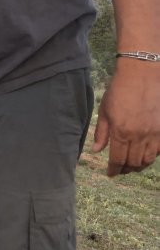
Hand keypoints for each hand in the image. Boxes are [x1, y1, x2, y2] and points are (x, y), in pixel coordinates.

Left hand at [93, 60, 159, 175]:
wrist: (142, 75)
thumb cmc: (119, 91)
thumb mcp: (104, 111)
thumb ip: (102, 133)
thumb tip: (97, 150)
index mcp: (120, 132)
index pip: (117, 159)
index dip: (113, 169)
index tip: (110, 174)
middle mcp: (138, 136)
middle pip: (133, 162)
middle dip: (126, 169)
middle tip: (120, 170)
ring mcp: (154, 133)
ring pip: (148, 159)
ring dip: (139, 165)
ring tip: (132, 165)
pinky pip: (159, 150)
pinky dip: (152, 156)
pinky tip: (145, 155)